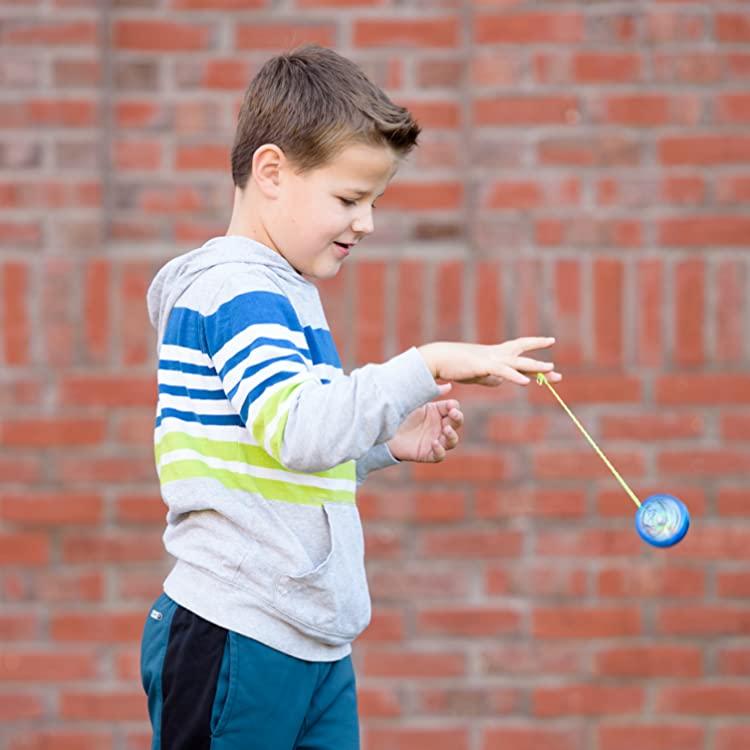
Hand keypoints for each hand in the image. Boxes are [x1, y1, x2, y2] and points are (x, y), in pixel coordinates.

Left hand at [387, 384, 463, 462]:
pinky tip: (434, 443)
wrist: (383, 429)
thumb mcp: (414, 401)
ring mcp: (435, 440)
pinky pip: (439, 455)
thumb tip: (448, 385)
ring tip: (446, 429)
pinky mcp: (427, 453)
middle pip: (456, 423)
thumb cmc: (399, 412)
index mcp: (437, 412)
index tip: (451, 405)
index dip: (454, 407)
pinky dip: (440, 450)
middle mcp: (439, 426)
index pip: (453, 408)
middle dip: (458, 418)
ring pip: (452, 441)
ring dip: (452, 435)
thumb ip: (430, 393)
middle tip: (453, 414)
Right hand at [418, 337, 561, 386]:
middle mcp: (496, 354)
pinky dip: (515, 376)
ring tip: (551, 369)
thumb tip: (500, 382)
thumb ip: (490, 378)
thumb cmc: (455, 365)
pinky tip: (526, 382)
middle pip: (523, 356)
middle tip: (557, 371)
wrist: (438, 358)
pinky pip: (503, 371)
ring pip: (517, 362)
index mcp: (495, 354)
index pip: (519, 349)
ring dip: (535, 366)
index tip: (550, 342)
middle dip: (540, 364)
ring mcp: (491, 358)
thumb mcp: (476, 374)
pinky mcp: (483, 366)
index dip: (535, 345)